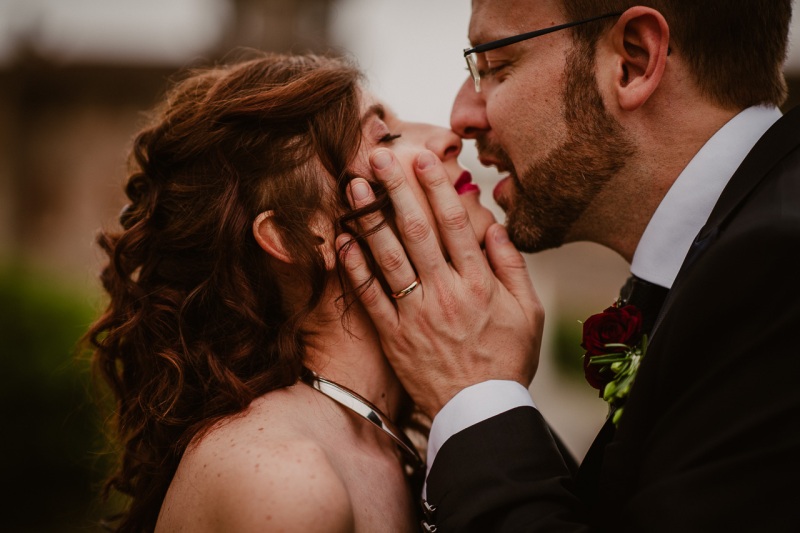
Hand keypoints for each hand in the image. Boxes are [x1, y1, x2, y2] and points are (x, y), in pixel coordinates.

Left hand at [336, 148, 543, 417]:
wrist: (479, 411)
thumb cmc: (506, 360)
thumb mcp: (528, 312)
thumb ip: (512, 267)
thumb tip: (494, 228)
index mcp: (478, 283)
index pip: (454, 224)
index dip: (436, 187)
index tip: (421, 158)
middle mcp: (444, 292)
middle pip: (417, 231)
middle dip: (396, 189)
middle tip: (379, 157)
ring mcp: (415, 313)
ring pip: (388, 257)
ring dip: (369, 218)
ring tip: (354, 187)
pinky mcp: (393, 334)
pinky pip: (370, 296)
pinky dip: (354, 267)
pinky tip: (342, 240)